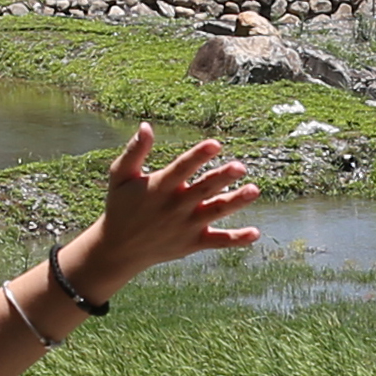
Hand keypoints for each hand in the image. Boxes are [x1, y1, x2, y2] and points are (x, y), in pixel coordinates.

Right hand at [78, 124, 261, 289]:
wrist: (119, 249)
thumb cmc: (121, 206)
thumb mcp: (120, 176)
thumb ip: (134, 151)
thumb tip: (146, 126)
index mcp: (160, 187)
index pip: (182, 168)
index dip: (198, 155)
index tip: (215, 143)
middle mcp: (176, 206)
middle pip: (203, 189)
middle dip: (222, 178)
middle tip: (240, 167)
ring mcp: (186, 226)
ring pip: (215, 212)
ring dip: (235, 202)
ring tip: (254, 190)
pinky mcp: (193, 243)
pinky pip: (218, 241)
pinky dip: (236, 239)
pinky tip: (255, 233)